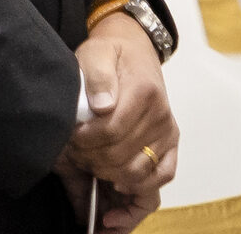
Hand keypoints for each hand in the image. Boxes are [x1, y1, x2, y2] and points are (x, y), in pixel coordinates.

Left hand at [57, 13, 178, 228]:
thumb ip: (98, 75)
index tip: (70, 138)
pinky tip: (117, 190)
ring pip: (137, 173)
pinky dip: (141, 189)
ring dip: (108, 176)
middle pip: (120, 156)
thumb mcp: (97, 53)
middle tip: (75, 152)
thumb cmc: (112, 54)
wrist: (135, 50)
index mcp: (144, 92)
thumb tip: (103, 105)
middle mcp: (161, 115)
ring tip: (90, 164)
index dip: (84, 142)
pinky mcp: (170, 144)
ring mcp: (167, 132)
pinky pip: (162, 176)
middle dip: (91, 160)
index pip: (110, 132)